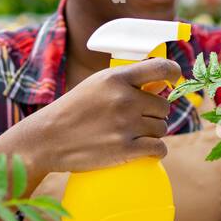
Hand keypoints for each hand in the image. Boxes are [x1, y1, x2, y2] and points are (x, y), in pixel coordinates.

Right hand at [20, 56, 180, 175]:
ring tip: (131, 135)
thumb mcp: (96, 86)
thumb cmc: (74, 110)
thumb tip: (160, 84)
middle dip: (154, 114)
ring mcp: (126, 125)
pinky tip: (146, 151)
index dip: (173, 73)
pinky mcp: (126, 150)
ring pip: (162, 128)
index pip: (161, 68)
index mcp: (116, 78)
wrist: (47, 139)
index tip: (174, 80)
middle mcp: (124, 99)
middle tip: (136, 120)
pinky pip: (159, 149)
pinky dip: (155, 151)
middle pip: (163, 106)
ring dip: (153, 133)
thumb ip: (126, 83)